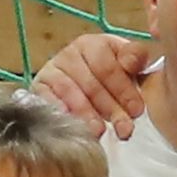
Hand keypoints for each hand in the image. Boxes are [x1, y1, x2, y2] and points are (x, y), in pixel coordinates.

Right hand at [33, 31, 159, 138]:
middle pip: (91, 83)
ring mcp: (53, 68)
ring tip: (100, 131)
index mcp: (97, 44)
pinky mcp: (39, 85)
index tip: (137, 111)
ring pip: (69, 91)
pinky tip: (72, 124)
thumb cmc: (116, 80)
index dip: (124, 90)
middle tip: (124, 129)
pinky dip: (59, 110)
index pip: (108, 67)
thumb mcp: (132, 68)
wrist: (88, 91)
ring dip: (86, 113)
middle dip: (110, 108)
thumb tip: (131, 62)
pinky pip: (47, 97)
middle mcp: (72, 53)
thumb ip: (137, 60)